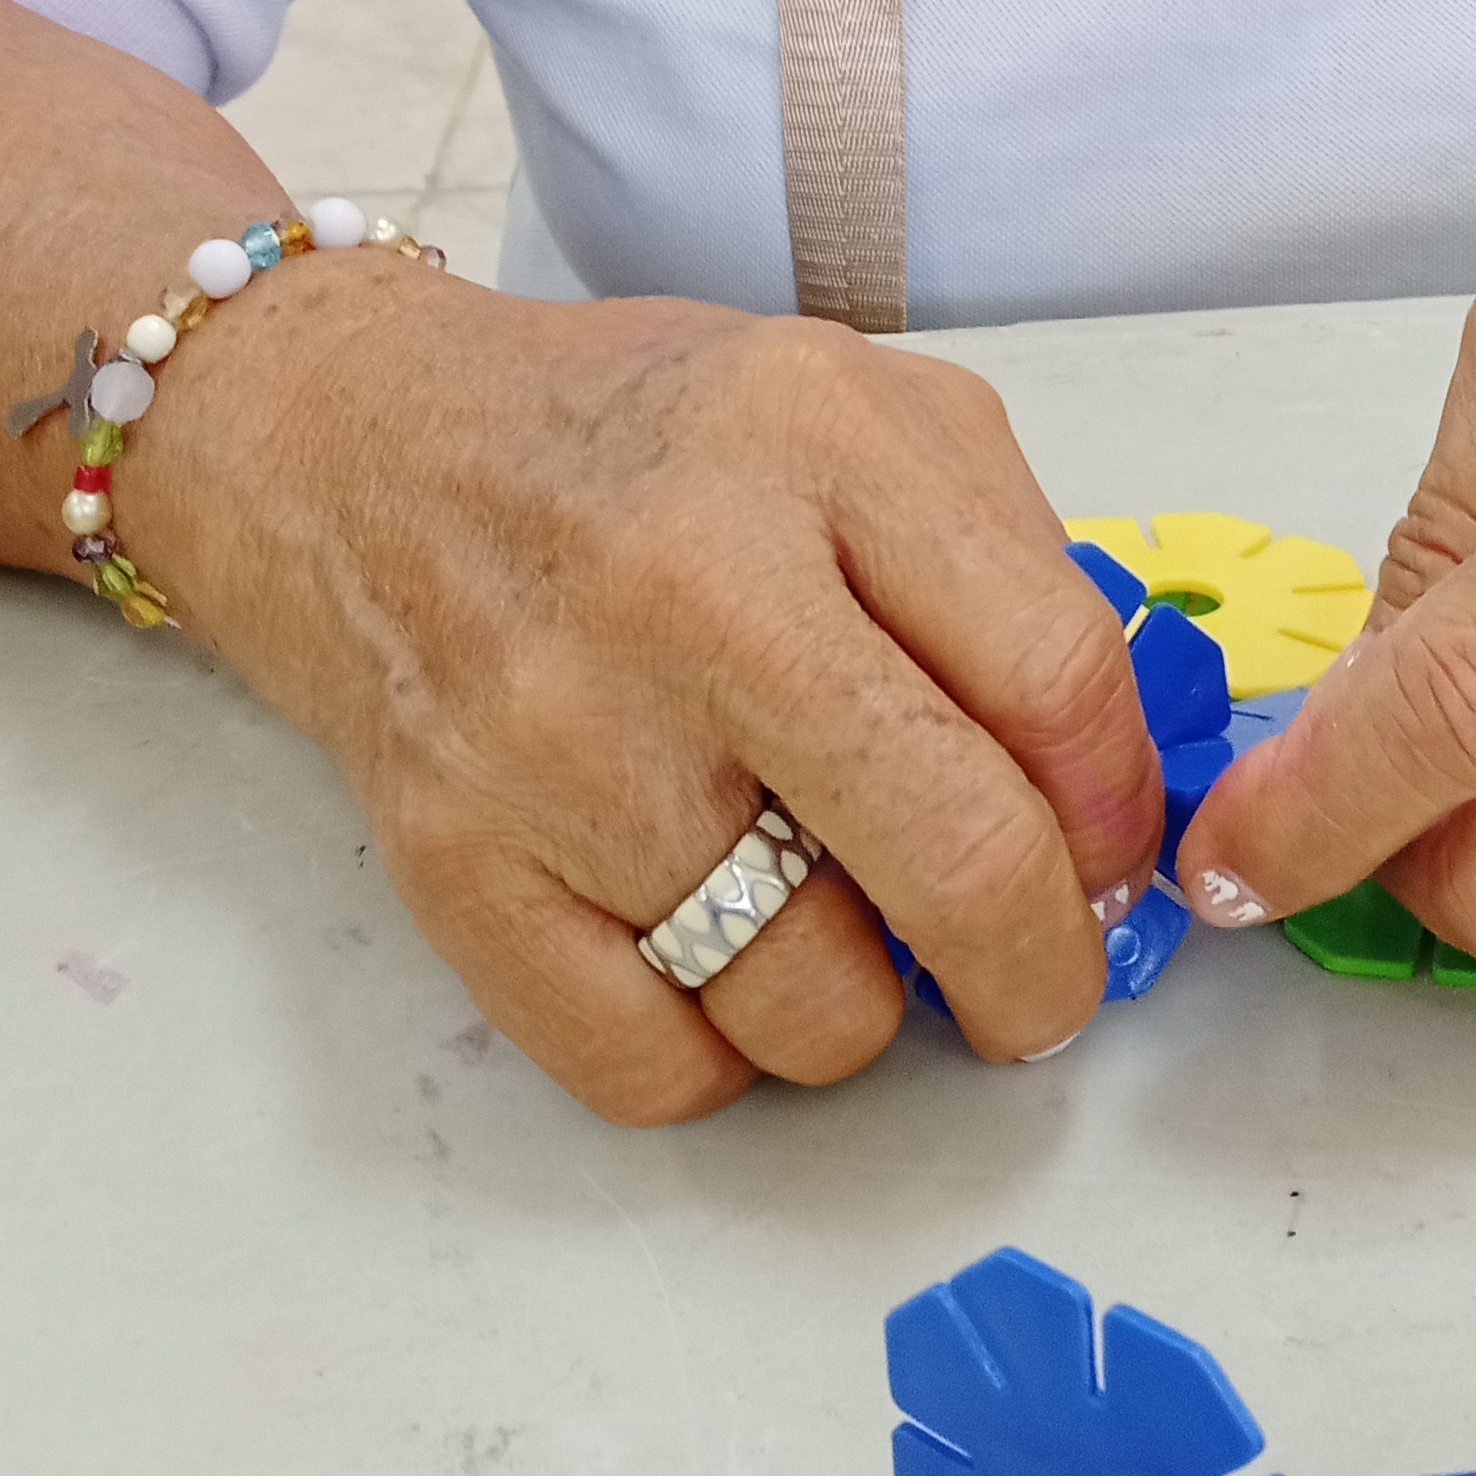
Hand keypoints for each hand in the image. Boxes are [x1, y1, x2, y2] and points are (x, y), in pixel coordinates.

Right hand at [126, 267, 1164, 1118]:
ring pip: (815, 1003)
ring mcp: (559, 739)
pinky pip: (657, 1069)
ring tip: (831, 917)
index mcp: (813, 443)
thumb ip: (1010, 562)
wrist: (357, 451)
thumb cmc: (642, 444)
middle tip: (1042, 980)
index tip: (1110, 854)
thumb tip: (1111, 794)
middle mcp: (690, 590)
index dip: (1118, 807)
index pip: (1058, 678)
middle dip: (1045, 969)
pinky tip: (717, 957)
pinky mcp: (455, 863)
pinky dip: (721, 1052)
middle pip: (961, 860)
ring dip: (866, 1007)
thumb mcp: (858, 406)